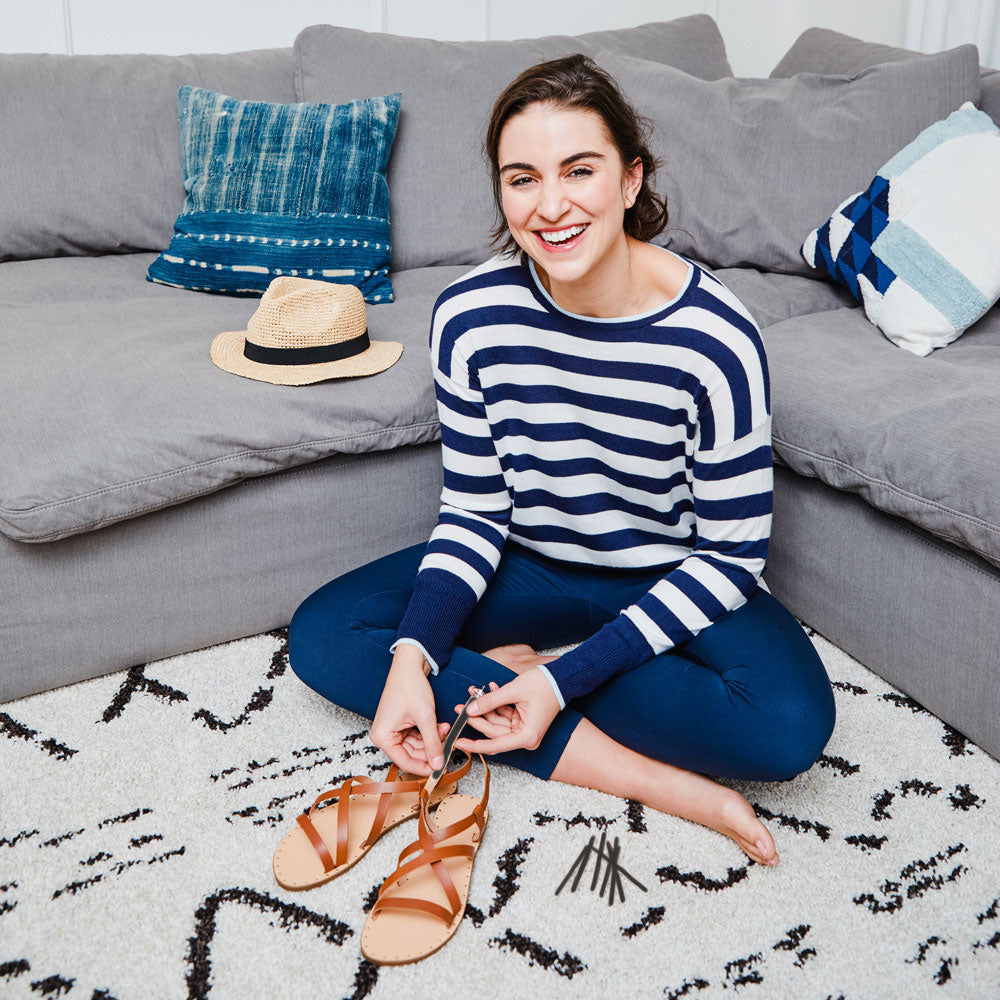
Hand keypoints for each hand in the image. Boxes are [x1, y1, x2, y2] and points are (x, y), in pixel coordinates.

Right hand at [369, 646, 449, 776]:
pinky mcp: (402, 724)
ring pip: (418, 746)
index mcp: (383, 736)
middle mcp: (385, 736)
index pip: (405, 762)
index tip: (440, 769)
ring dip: (433, 739)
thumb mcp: (425, 717)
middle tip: (449, 744)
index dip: (424, 767)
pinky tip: (441, 726)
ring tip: (446, 729)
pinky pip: (418, 736)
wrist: (410, 665)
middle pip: (412, 754)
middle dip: (432, 749)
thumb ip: (432, 743)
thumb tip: (438, 764)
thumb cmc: (410, 686)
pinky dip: (430, 733)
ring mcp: (394, 730)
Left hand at [452, 667, 560, 754]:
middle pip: (494, 731)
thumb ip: (490, 701)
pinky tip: (489, 690)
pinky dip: (496, 703)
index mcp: (526, 736)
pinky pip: (504, 714)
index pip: (495, 745)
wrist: (562, 678)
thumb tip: (471, 709)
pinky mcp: (523, 720)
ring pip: (497, 721)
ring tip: (473, 693)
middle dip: (477, 717)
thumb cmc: (545, 686)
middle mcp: (525, 736)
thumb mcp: (513, 691)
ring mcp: (524, 728)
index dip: (475, 744)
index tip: (459, 742)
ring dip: (485, 707)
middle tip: (461, 708)